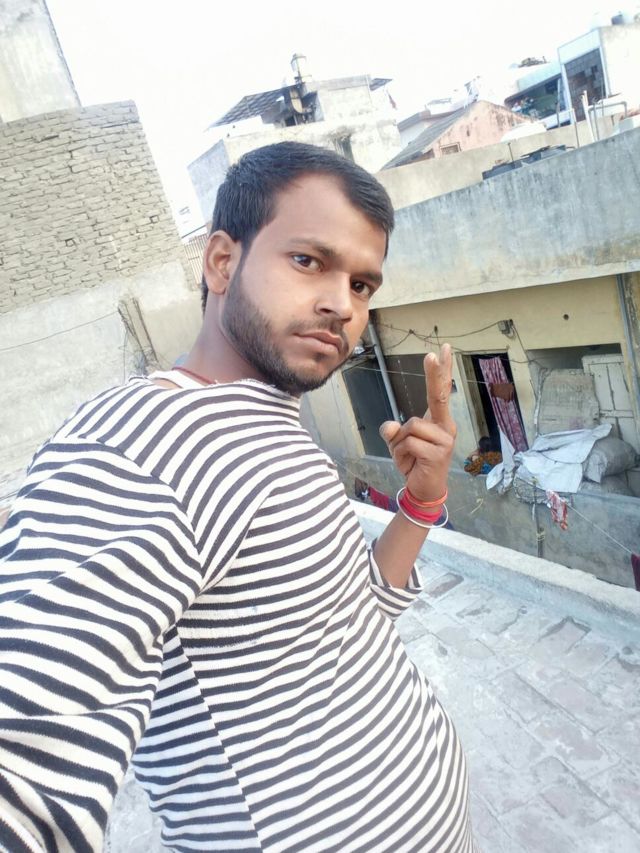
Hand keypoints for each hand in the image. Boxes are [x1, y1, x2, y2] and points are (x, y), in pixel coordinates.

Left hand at [379, 344, 456, 501]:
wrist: (424, 490)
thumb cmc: (414, 462)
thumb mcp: (398, 444)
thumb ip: (393, 432)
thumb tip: (390, 426)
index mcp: (438, 420)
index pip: (440, 391)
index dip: (442, 371)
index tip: (444, 350)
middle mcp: (445, 426)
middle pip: (438, 396)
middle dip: (435, 375)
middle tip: (433, 354)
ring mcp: (444, 439)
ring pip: (410, 427)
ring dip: (399, 444)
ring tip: (408, 457)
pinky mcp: (438, 452)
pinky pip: (408, 443)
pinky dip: (401, 454)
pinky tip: (410, 464)